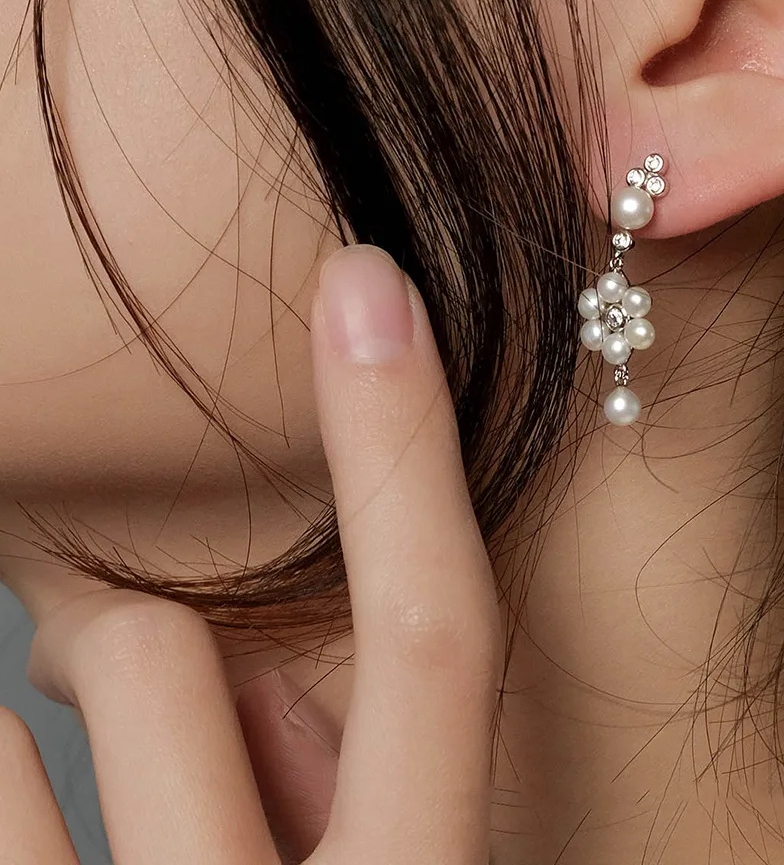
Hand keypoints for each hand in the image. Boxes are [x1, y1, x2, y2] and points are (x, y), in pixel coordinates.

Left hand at [10, 245, 500, 862]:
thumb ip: (374, 795)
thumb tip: (269, 687)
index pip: (434, 641)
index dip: (405, 446)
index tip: (370, 280)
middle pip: (165, 656)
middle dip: (141, 635)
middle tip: (141, 676)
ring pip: (44, 711)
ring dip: (80, 704)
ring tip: (102, 802)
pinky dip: (13, 780)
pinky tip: (63, 830)